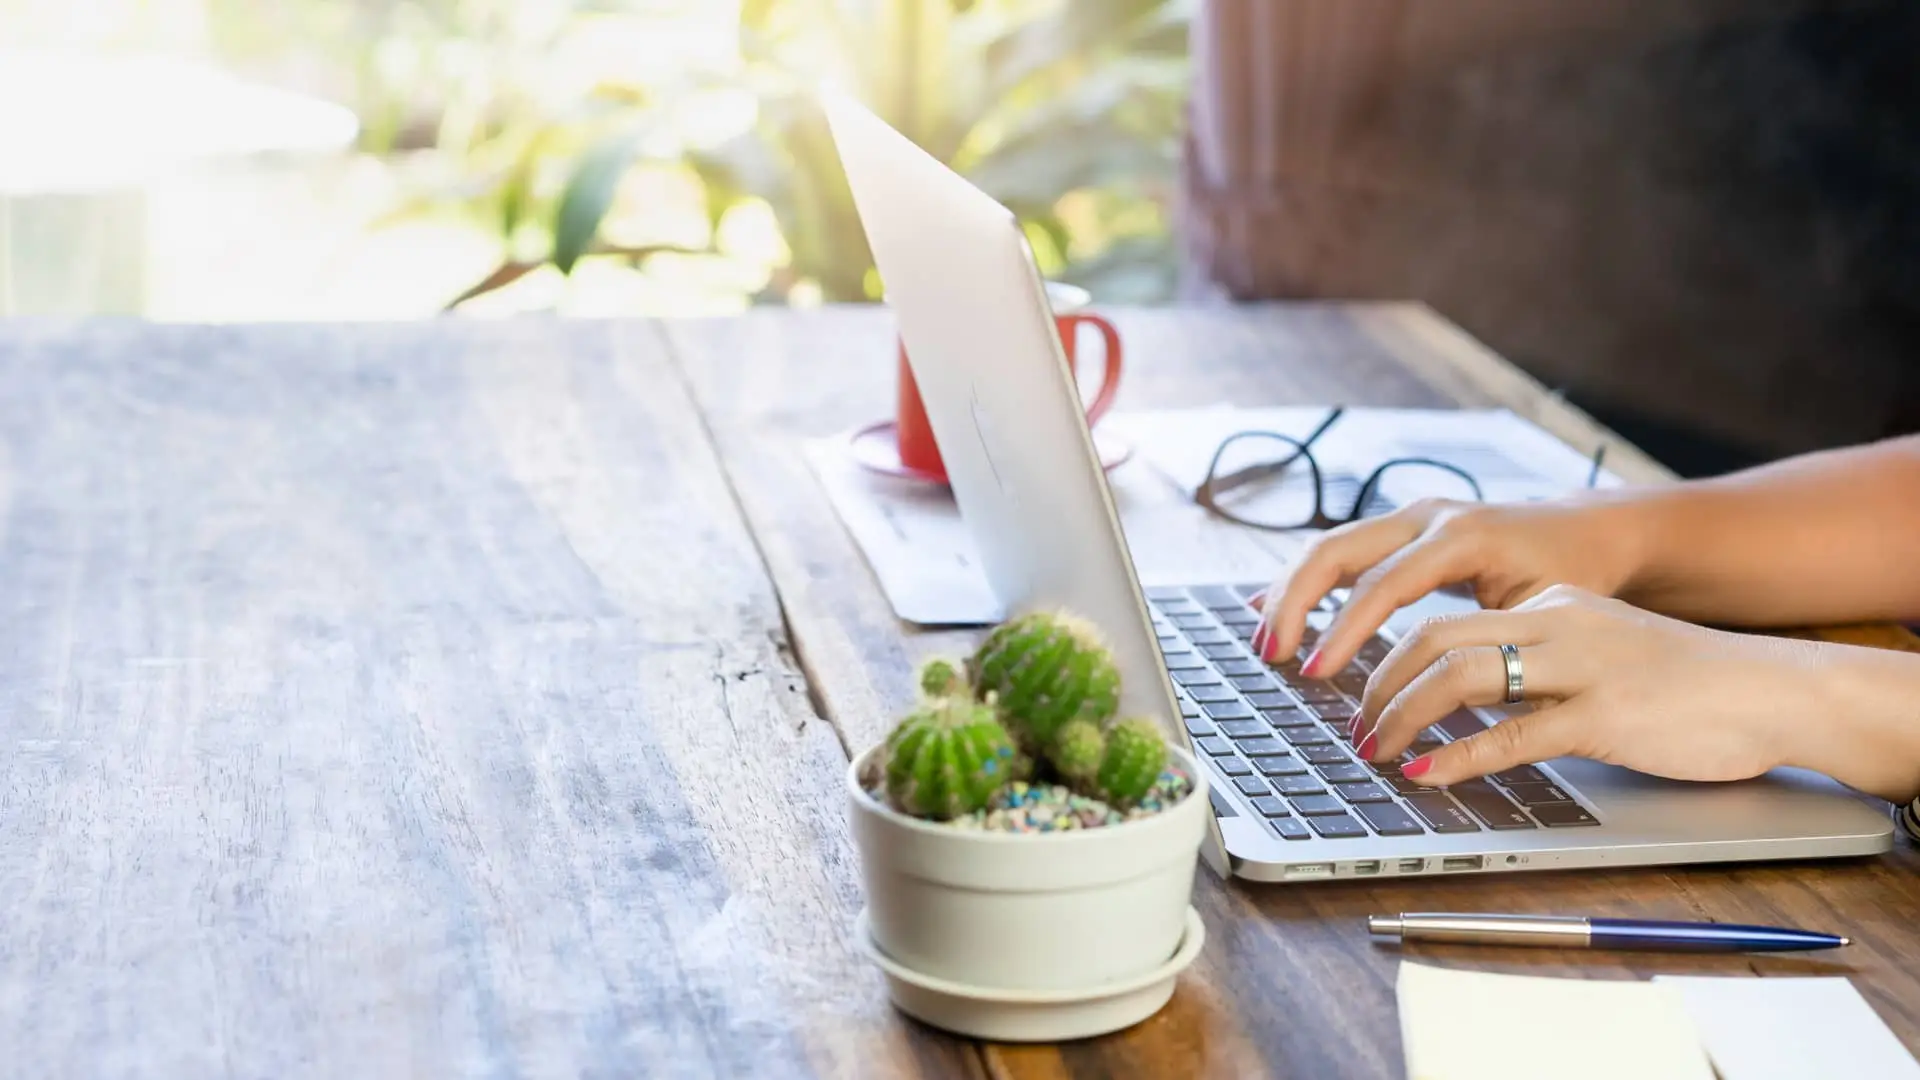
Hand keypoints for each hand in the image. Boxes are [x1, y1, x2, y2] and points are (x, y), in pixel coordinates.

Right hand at [1249, 497, 1647, 676]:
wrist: (1593, 531)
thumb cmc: (1575, 577)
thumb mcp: (1545, 612)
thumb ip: (1493, 645)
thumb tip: (1447, 698)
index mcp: (1463, 536)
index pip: (1382, 584)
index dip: (1344, 631)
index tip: (1317, 671)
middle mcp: (1428, 517)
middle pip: (1336, 550)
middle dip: (1295, 603)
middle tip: (1271, 654)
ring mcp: (1412, 517)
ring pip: (1330, 546)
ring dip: (1290, 592)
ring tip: (1266, 642)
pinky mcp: (1404, 529)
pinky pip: (1343, 550)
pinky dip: (1306, 580)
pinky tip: (1271, 607)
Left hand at [1353, 585, 1822, 787]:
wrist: (1770, 691)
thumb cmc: (1680, 683)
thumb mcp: (1593, 652)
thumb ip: (1530, 665)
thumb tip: (1461, 699)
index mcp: (1549, 605)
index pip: (1441, 619)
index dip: (1383, 657)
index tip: (1353, 691)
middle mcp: (1557, 624)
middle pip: (1432, 639)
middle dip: (1376, 685)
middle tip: (1351, 728)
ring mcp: (1581, 667)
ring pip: (1460, 677)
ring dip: (1401, 716)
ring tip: (1373, 750)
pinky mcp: (1606, 716)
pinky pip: (1513, 735)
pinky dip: (1457, 756)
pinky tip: (1425, 773)